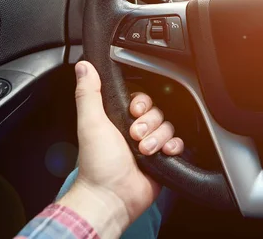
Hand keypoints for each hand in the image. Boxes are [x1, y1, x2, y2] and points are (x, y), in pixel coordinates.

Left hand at [58, 61, 183, 237]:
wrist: (111, 196)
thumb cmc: (97, 164)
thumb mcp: (90, 123)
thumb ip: (89, 93)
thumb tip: (84, 66)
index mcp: (119, 119)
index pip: (142, 98)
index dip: (142, 102)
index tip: (134, 111)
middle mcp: (135, 130)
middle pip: (158, 111)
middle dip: (149, 123)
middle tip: (134, 136)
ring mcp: (150, 144)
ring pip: (168, 126)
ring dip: (158, 137)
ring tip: (144, 150)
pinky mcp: (162, 159)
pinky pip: (178, 143)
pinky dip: (173, 146)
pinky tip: (163, 153)